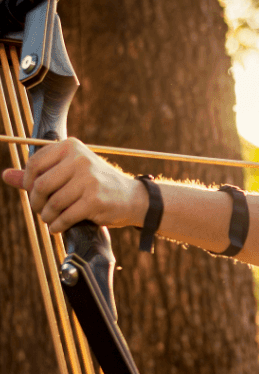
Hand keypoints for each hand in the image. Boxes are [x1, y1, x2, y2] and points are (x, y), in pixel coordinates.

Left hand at [1, 138, 146, 231]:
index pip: (34, 164)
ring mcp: (88, 179)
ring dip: (47, 217)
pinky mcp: (94, 200)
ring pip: (52, 203)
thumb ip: (38, 174)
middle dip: (36, 203)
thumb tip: (5, 175)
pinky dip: (57, 226)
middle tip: (41, 210)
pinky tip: (59, 227)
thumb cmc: (96, 184)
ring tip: (52, 220)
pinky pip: (64, 217)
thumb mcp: (69, 172)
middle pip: (40, 185)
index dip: (28, 184)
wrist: (131, 198)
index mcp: (71, 147)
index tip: (35, 194)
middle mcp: (80, 159)